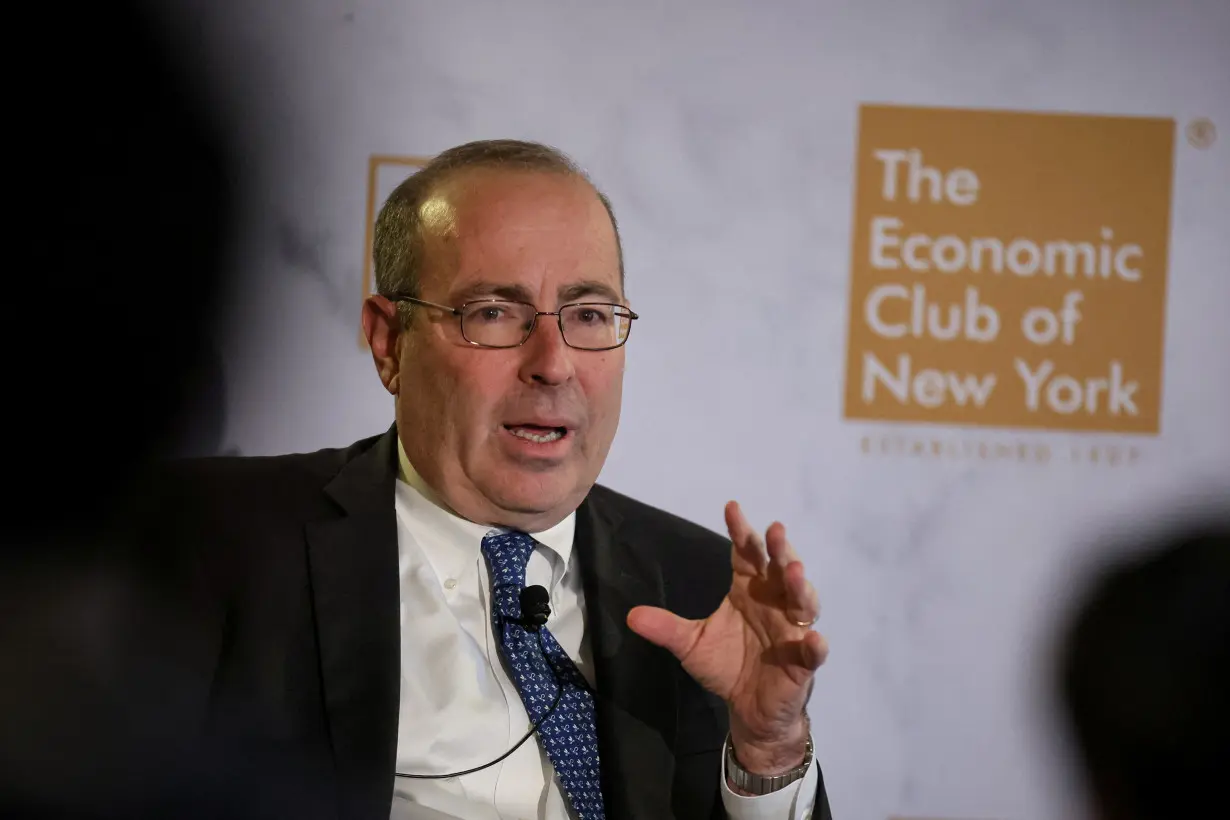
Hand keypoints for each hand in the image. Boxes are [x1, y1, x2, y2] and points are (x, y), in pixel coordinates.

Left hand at [627, 501, 827, 773]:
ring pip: (803, 602)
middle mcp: (774, 602)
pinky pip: (813, 650)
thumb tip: (631, 616)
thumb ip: (666, 628)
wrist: (747, 708)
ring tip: (794, 571)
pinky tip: (814, 639)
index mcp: (748, 590)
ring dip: (801, 586)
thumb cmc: (725, 666)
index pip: (746, 555)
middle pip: (780, 570)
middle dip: (779, 550)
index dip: (741, 532)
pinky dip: (816, 644)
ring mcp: (791, 630)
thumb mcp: (691, 644)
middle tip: (775, 530)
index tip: (732, 507)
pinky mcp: (802, 661)